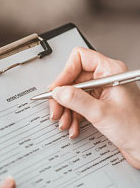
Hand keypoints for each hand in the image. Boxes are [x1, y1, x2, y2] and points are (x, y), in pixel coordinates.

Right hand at [49, 47, 139, 168]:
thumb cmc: (136, 129)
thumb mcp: (100, 113)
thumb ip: (76, 100)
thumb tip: (58, 91)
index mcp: (110, 71)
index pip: (80, 59)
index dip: (65, 73)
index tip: (57, 89)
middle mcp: (105, 78)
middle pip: (73, 79)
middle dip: (63, 97)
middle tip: (56, 110)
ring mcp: (102, 92)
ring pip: (73, 94)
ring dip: (66, 110)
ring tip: (65, 122)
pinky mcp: (99, 104)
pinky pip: (78, 105)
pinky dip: (73, 116)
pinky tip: (74, 126)